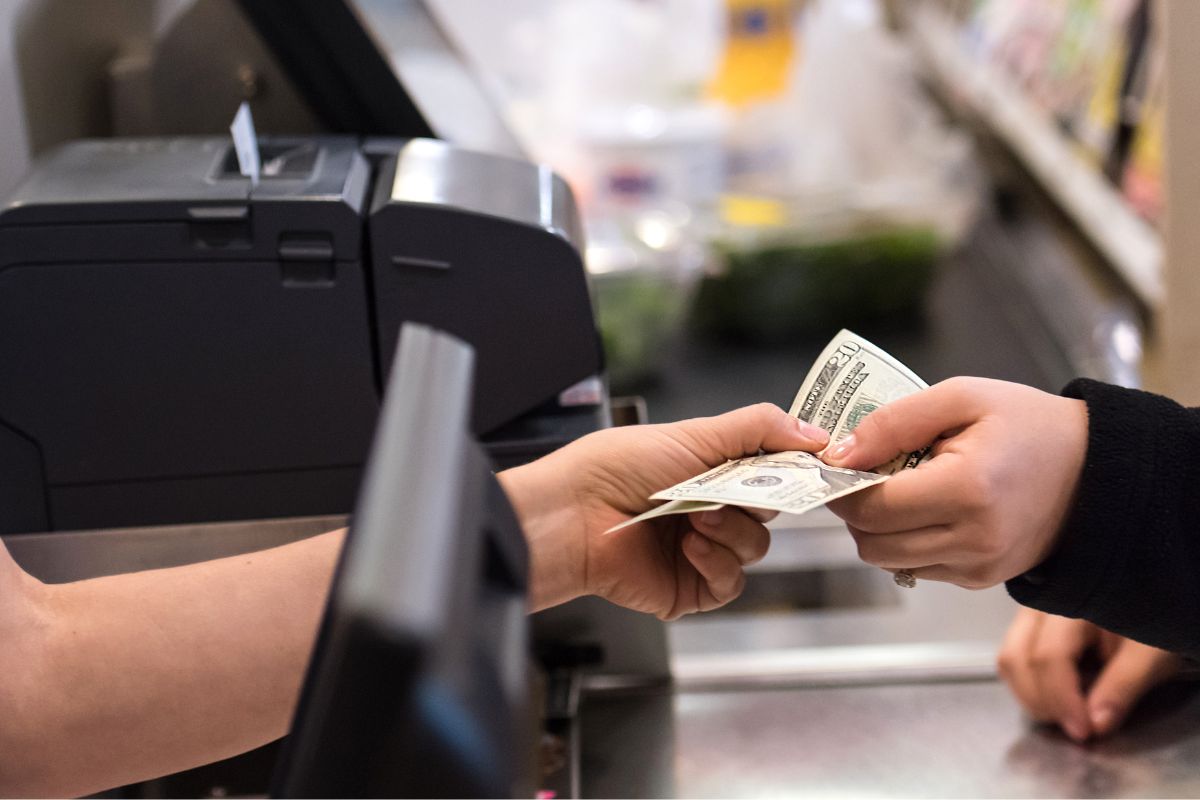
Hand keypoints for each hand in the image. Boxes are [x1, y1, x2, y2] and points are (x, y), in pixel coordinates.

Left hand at [499, 403, 828, 618]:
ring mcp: (699, 550)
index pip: (770, 470)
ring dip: (732, 530)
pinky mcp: (689, 588)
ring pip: (754, 547)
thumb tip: (813, 432)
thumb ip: (758, 428)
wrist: (574, 514)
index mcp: (709, 470)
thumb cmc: (617, 468)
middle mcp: (707, 509)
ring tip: (696, 517)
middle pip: (769, 510)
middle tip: (734, 488)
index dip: (791, 469)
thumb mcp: (694, 433)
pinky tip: (690, 547)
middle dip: (757, 499)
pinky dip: (717, 563)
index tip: (814, 464)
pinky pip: (730, 583)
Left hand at [822, 376, 1087, 587]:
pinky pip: (917, 568)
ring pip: (888, 561)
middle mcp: (973, 539)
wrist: (1096, 470)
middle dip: (855, 510)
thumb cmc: (1029, 425)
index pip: (871, 507)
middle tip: (866, 475)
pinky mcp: (981, 580)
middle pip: (871, 544)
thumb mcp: (961, 397)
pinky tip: (927, 508)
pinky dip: (906, 541)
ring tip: (900, 489)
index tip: (839, 463)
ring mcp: (978, 567)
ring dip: (878, 529)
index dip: (842, 487)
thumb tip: (840, 453)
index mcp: (968, 490)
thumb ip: (893, 423)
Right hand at [997, 607, 1182, 740]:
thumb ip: (1123, 686)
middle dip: (1042, 702)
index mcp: (1074, 604)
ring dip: (1031, 697)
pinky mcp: (1025, 627)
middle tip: (1076, 727)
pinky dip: (1028, 687)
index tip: (1084, 731)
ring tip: (1066, 714)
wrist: (1143, 607)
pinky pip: (1011, 660)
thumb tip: (1095, 724)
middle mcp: (1040, 605)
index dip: (1062, 699)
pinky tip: (1057, 698)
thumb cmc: (1148, 628)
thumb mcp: (1149, 656)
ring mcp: (1027, 614)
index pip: (1050, 655)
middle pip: (1018, 658)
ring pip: (1008, 661)